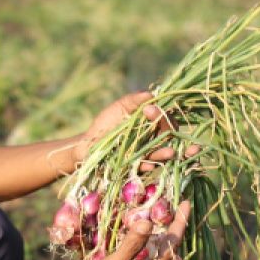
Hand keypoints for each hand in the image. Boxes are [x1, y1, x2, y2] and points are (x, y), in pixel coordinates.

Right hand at [64, 201, 189, 259]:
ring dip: (159, 232)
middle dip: (173, 225)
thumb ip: (133, 244)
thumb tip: (149, 222)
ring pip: (157, 249)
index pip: (174, 242)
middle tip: (174, 204)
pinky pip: (145, 253)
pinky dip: (145, 239)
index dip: (180, 222)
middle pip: (169, 245)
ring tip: (158, 214)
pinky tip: (136, 233)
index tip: (185, 203)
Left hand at [71, 91, 201, 170]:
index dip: (164, 114)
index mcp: (151, 123)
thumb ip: (134, 101)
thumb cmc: (105, 124)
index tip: (150, 109)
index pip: (166, 119)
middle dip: (172, 132)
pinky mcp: (137, 166)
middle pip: (169, 135)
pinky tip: (151, 163)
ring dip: (167, 153)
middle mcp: (153, 138)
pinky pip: (147, 166)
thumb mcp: (119, 108)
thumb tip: (152, 93)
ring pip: (163, 153)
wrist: (87, 144)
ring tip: (170, 152)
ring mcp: (146, 153)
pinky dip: (151, 164)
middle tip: (165, 125)